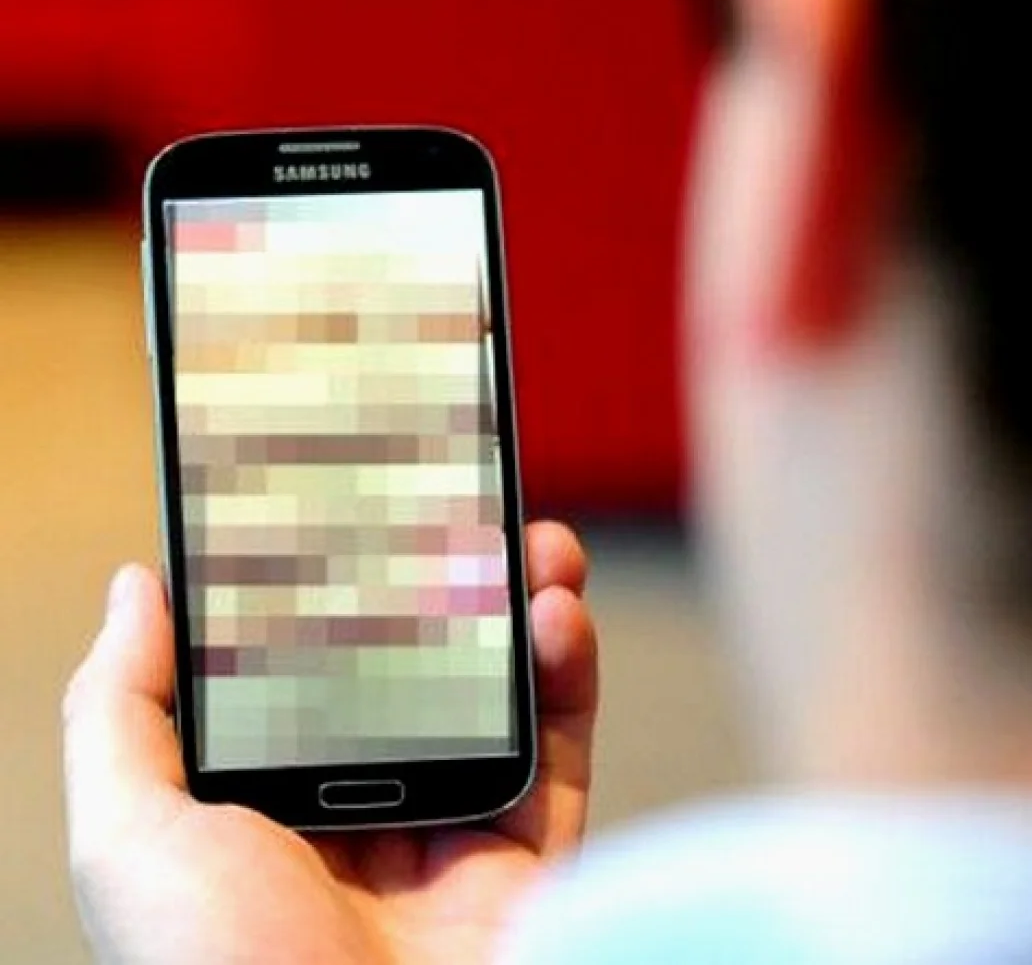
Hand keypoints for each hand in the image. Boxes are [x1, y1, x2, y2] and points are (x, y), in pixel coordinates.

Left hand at [63, 523, 596, 964]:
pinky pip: (563, 752)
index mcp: (276, 793)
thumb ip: (124, 704)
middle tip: (469, 515)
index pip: (319, 661)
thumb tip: (136, 586)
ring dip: (524, 610)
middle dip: (454, 585)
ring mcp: (455, 831)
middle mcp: (369, 807)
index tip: (369, 513)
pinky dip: (571, 675)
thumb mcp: (131, 830)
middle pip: (425, 667)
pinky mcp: (529, 856)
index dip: (346, 583)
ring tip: (532, 545)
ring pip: (504, 697)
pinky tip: (560, 613)